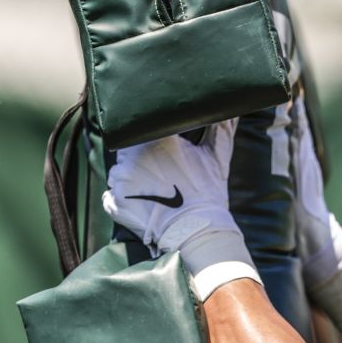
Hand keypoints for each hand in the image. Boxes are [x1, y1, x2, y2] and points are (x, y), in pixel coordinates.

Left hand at [103, 120, 258, 299]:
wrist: (198, 231)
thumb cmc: (208, 193)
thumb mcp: (218, 159)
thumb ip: (222, 130)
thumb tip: (231, 112)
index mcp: (156, 140)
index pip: (144, 131)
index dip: (150, 141)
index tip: (161, 152)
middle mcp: (134, 155)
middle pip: (128, 151)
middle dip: (139, 161)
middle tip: (158, 176)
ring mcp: (121, 180)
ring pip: (119, 173)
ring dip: (129, 180)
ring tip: (149, 192)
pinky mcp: (115, 201)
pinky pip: (110, 196)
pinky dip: (120, 200)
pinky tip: (139, 206)